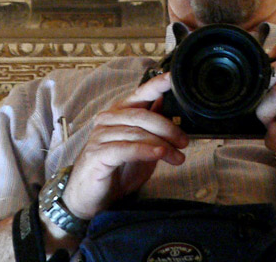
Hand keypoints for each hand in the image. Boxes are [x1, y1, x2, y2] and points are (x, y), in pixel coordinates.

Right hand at [61, 71, 188, 219]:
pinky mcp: (97, 154)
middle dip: (168, 128)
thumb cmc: (117, 170)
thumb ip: (152, 125)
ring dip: (162, 144)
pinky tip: (159, 154)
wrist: (91, 198)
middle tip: (184, 142)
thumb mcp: (142, 146)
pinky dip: (145, 150)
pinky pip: (126, 148)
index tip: (173, 78)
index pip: (140, 94)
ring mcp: (101, 136)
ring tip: (178, 157)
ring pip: (137, 133)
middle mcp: (108, 119)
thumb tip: (166, 102)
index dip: (157, 84)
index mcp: (120, 112)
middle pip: (143, 116)